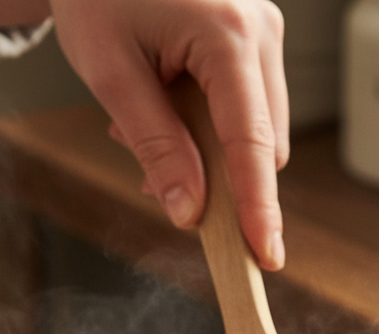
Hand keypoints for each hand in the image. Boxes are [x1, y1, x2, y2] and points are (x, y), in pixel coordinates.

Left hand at [47, 0, 288, 269]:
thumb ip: (156, 146)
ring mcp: (262, 32)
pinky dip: (207, 127)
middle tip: (147, 170)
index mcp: (229, 36)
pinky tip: (162, 106)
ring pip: (254, 131)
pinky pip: (243, 107)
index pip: (251, 145)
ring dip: (206, 153)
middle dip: (216, 179)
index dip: (258, 209)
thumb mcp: (113, 73)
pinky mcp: (253, 38)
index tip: (265, 257)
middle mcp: (260, 32)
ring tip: (140, 123)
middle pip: (261, 145)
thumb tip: (189, 213)